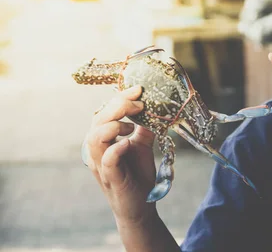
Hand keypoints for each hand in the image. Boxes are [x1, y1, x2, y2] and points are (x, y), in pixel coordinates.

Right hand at [83, 85, 157, 224]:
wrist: (142, 205)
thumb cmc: (137, 174)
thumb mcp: (143, 144)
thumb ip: (144, 126)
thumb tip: (154, 106)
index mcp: (103, 139)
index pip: (104, 112)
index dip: (120, 99)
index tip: (139, 89)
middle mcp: (98, 150)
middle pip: (97, 121)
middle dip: (118, 107)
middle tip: (139, 103)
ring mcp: (102, 165)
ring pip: (94, 139)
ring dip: (113, 126)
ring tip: (131, 125)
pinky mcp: (111, 179)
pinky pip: (106, 161)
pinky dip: (115, 149)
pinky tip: (128, 143)